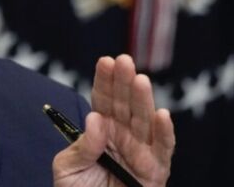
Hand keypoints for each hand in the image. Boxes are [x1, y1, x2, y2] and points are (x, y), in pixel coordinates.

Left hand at [53, 55, 174, 186]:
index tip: (104, 61)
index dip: (105, 82)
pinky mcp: (156, 172)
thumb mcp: (68, 169)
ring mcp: (141, 153)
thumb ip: (81, 145)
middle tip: (123, 61)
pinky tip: (162, 115)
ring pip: (145, 121)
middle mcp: (123, 137)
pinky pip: (163, 150)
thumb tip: (96, 120)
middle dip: (124, 83)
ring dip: (144, 100)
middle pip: (125, 106)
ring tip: (140, 80)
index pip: (104, 101)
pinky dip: (165, 133)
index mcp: (101, 131)